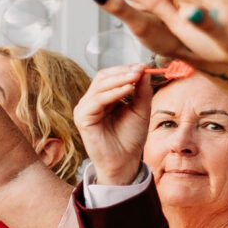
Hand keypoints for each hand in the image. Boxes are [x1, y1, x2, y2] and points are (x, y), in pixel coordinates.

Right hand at [72, 63, 153, 186]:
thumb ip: (141, 90)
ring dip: (119, 80)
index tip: (144, 66)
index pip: (110, 76)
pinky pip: (97, 100)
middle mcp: (91, 102)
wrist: (125, 160)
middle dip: (122, 72)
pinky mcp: (83, 119)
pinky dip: (113, 93)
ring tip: (136, 78)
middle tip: (140, 69)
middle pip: (102, 77)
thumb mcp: (141, 109)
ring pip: (99, 86)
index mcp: (103, 98)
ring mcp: (84, 110)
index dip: (125, 69)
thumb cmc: (131, 137)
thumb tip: (144, 70)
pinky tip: (128, 90)